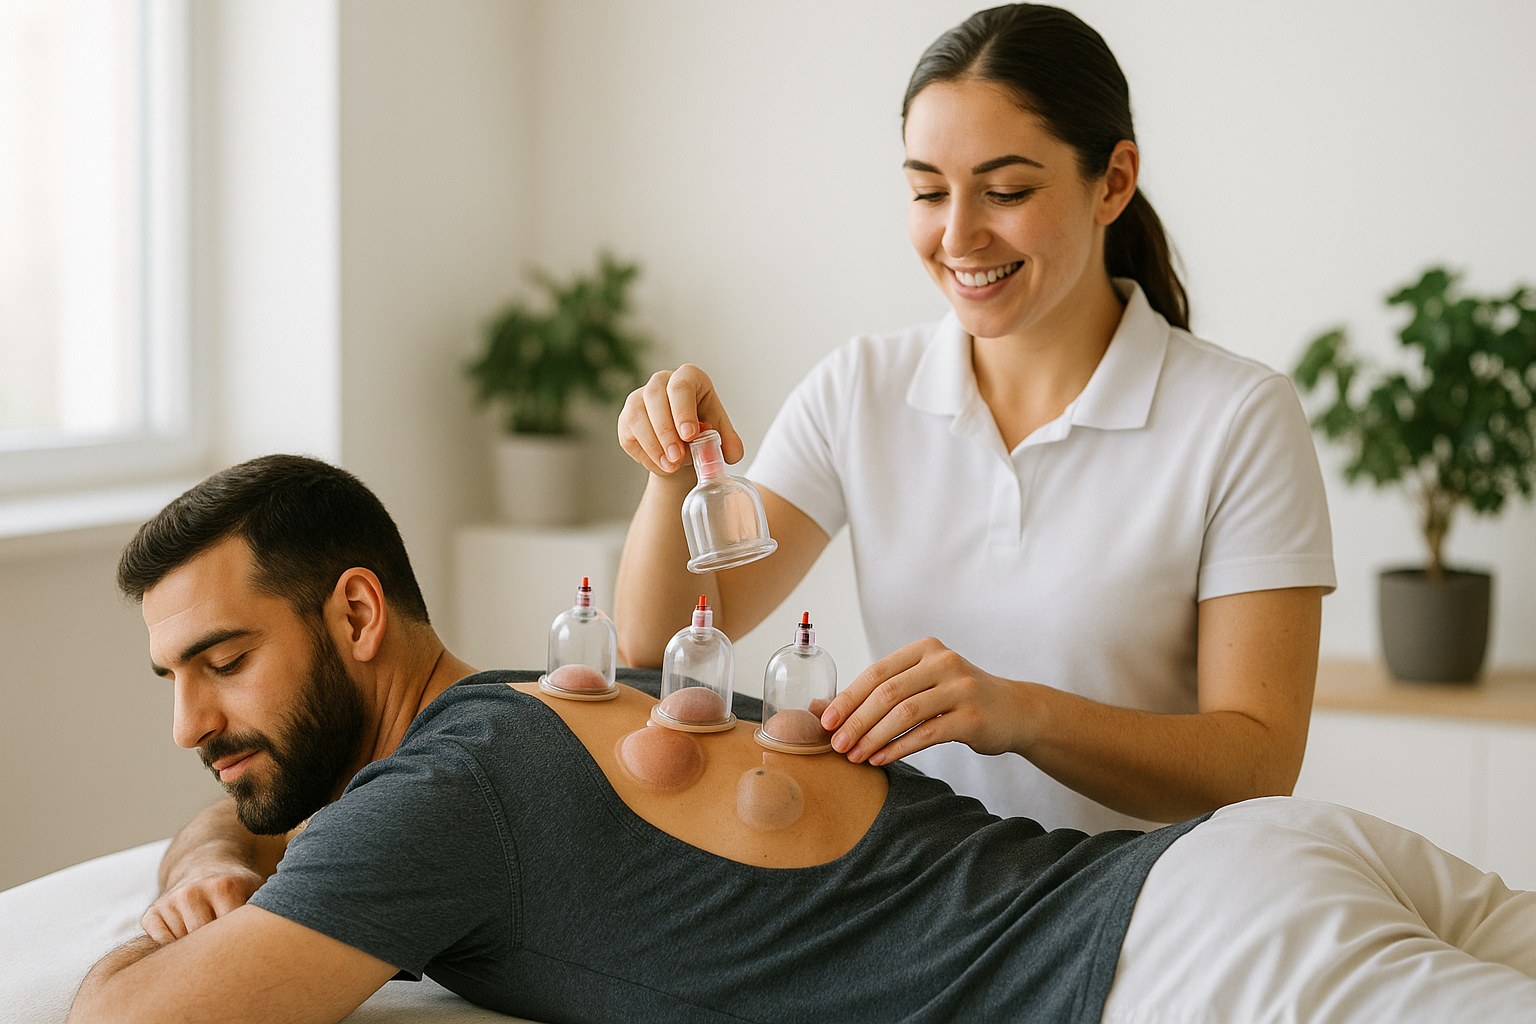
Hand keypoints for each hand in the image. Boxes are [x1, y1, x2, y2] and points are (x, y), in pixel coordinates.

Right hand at [140, 864, 265, 942]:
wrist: (205, 866)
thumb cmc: (238, 887)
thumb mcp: (258, 891)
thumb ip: (266, 910)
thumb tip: (278, 942)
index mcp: (224, 887)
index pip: (229, 933)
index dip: (239, 946)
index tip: (246, 950)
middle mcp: (193, 892)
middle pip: (204, 943)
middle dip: (217, 951)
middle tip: (227, 953)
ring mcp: (170, 902)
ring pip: (182, 947)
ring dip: (195, 950)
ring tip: (209, 939)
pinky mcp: (151, 913)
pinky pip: (160, 944)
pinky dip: (173, 947)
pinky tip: (187, 936)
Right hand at [617, 364, 743, 474]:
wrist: (684, 449)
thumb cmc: (703, 433)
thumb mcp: (721, 436)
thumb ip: (729, 442)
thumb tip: (734, 452)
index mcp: (689, 377)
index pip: (681, 386)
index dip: (683, 410)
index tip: (689, 435)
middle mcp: (661, 382)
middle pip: (656, 397)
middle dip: (667, 430)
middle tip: (678, 457)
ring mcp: (640, 398)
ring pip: (638, 414)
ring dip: (654, 444)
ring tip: (671, 466)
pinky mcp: (626, 419)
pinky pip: (630, 434)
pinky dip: (646, 454)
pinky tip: (662, 466)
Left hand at [820, 638, 1031, 765]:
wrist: (1015, 711)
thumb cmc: (958, 698)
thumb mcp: (924, 683)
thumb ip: (882, 691)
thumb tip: (823, 708)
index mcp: (925, 649)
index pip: (876, 672)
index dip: (848, 698)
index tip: (827, 722)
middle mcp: (943, 663)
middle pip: (887, 693)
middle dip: (856, 721)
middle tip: (836, 745)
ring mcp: (961, 688)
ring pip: (904, 714)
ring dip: (874, 738)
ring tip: (855, 756)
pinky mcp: (972, 717)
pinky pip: (926, 734)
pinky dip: (898, 748)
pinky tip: (881, 759)